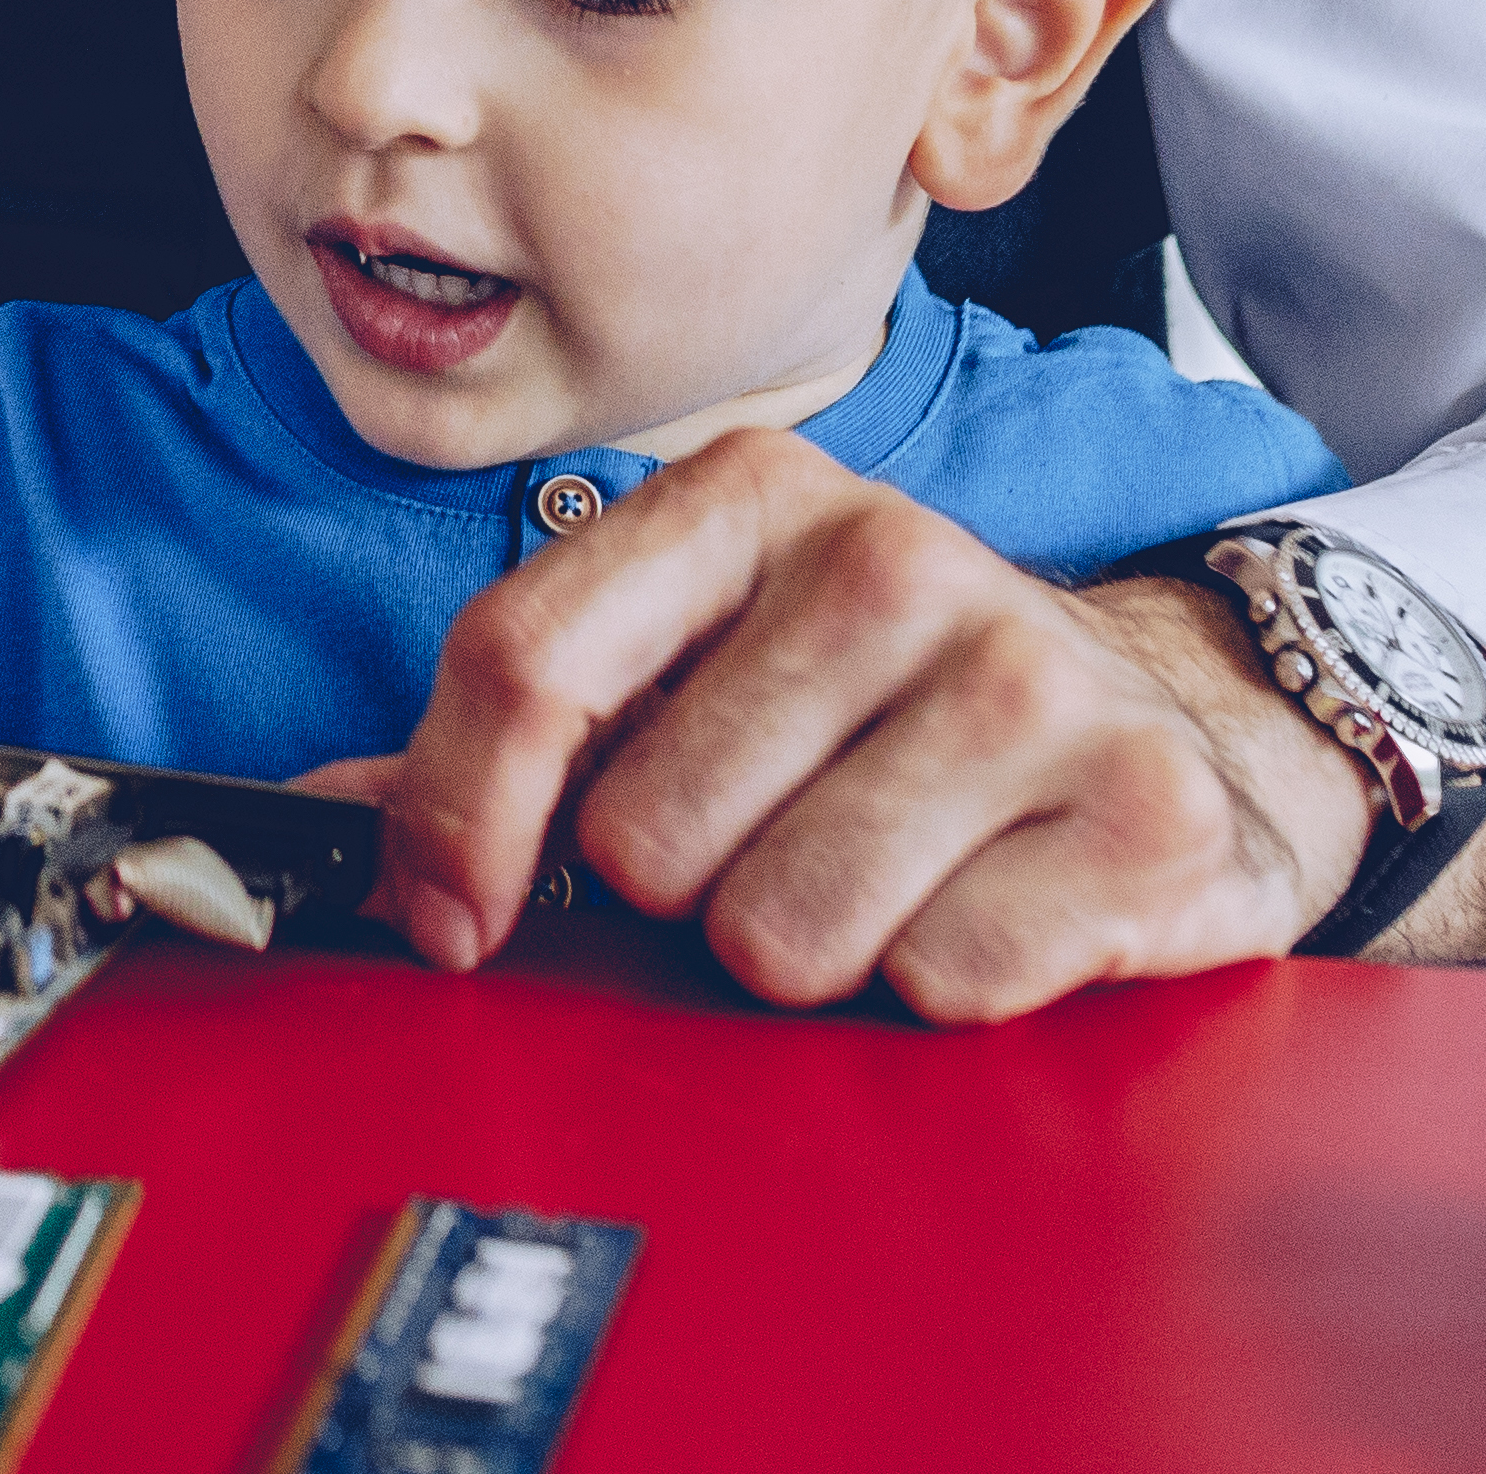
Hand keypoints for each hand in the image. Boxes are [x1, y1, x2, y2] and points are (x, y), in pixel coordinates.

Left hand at [353, 437, 1372, 1018]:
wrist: (1177, 723)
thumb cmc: (893, 712)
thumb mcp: (705, 669)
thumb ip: (514, 732)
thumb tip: (308, 811)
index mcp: (750, 499)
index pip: (524, 657)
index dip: (457, 820)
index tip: (452, 921)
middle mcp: (890, 556)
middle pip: (646, 839)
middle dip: (690, 893)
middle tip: (779, 844)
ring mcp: (1027, 673)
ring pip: (783, 932)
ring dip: (813, 952)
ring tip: (885, 878)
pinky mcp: (1142, 808)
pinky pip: (938, 981)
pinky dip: (943, 986)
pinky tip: (990, 909)